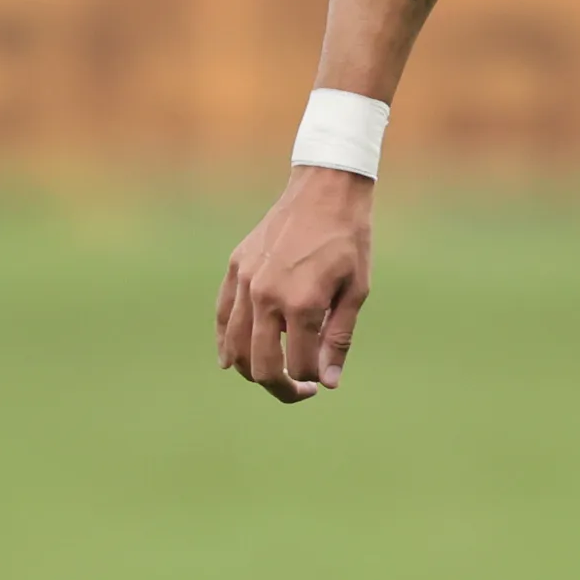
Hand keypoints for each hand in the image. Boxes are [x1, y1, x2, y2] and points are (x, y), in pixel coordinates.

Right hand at [216, 165, 374, 402]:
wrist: (325, 190)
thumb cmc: (349, 240)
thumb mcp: (356, 291)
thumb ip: (339, 338)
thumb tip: (328, 382)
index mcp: (303, 303)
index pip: (298, 366)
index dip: (311, 381)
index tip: (322, 380)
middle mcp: (268, 295)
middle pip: (262, 365)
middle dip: (282, 387)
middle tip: (300, 389)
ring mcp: (247, 281)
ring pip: (236, 347)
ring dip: (252, 371)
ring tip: (271, 374)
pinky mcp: (236, 267)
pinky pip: (223, 316)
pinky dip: (225, 342)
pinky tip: (230, 360)